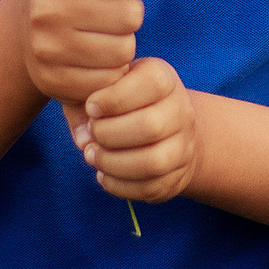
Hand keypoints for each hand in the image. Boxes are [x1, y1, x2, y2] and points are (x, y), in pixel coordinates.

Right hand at [18, 0, 188, 105]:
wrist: (23, 28)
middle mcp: (47, 8)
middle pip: (130, 16)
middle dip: (131, 15)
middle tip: (110, 13)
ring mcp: (47, 48)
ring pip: (123, 52)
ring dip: (124, 44)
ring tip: (103, 35)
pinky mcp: (53, 81)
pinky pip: (110, 82)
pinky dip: (111, 72)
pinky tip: (95, 59)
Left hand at [62, 58, 198, 203]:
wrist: (164, 129)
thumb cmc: (121, 102)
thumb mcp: (105, 87)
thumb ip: (85, 102)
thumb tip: (84, 137)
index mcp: (165, 79)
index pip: (152, 83)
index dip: (115, 98)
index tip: (91, 106)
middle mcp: (182, 110)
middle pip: (150, 126)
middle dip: (109, 134)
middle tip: (91, 134)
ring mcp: (184, 146)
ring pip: (153, 162)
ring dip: (113, 163)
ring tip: (92, 156)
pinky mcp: (178, 176)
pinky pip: (150, 188)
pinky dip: (119, 185)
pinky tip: (103, 174)